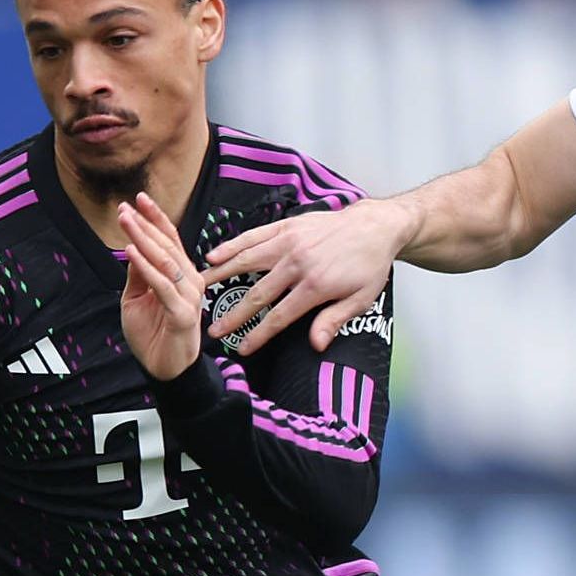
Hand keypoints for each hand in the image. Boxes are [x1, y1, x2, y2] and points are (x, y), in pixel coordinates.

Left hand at [112, 193, 203, 379]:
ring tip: (125, 221)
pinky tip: (131, 252)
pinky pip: (162, 286)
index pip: (170, 240)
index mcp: (181, 275)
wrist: (163, 369)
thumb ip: (137, 274)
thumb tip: (132, 245)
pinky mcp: (183, 314)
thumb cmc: (151, 334)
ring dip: (144, 238)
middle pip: (167, 245)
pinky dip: (145, 267)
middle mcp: (190, 281)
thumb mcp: (136, 298)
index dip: (155, 218)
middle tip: (125, 207)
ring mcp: (189, 297)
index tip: (137, 199)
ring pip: (166, 261)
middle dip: (145, 224)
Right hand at [203, 199, 408, 352]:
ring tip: (198, 288)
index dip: (259, 335)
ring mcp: (290, 242)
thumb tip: (315, 345)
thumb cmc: (369, 265)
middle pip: (257, 293)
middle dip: (233, 315)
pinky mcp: (286, 227)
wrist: (376, 226)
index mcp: (315, 285)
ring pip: (247, 261)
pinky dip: (232, 246)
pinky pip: (254, 236)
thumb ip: (334, 320)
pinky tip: (213, 256)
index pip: (279, 316)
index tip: (242, 350)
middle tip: (213, 329)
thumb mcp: (361, 299)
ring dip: (221, 276)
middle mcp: (298, 263)